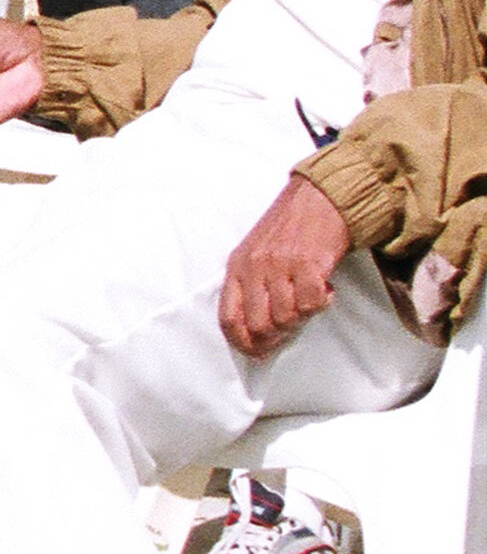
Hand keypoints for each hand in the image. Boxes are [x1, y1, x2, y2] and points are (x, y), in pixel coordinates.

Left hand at [221, 176, 354, 356]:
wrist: (318, 199)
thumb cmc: (288, 229)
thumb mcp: (256, 254)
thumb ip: (252, 286)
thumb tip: (256, 331)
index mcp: (236, 267)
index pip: (229, 318)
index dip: (242, 343)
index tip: (256, 354)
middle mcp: (254, 268)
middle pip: (259, 325)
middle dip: (277, 337)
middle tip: (293, 329)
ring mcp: (280, 266)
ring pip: (288, 317)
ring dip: (303, 317)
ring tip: (309, 299)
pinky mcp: (308, 264)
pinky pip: (313, 303)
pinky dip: (322, 303)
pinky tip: (325, 289)